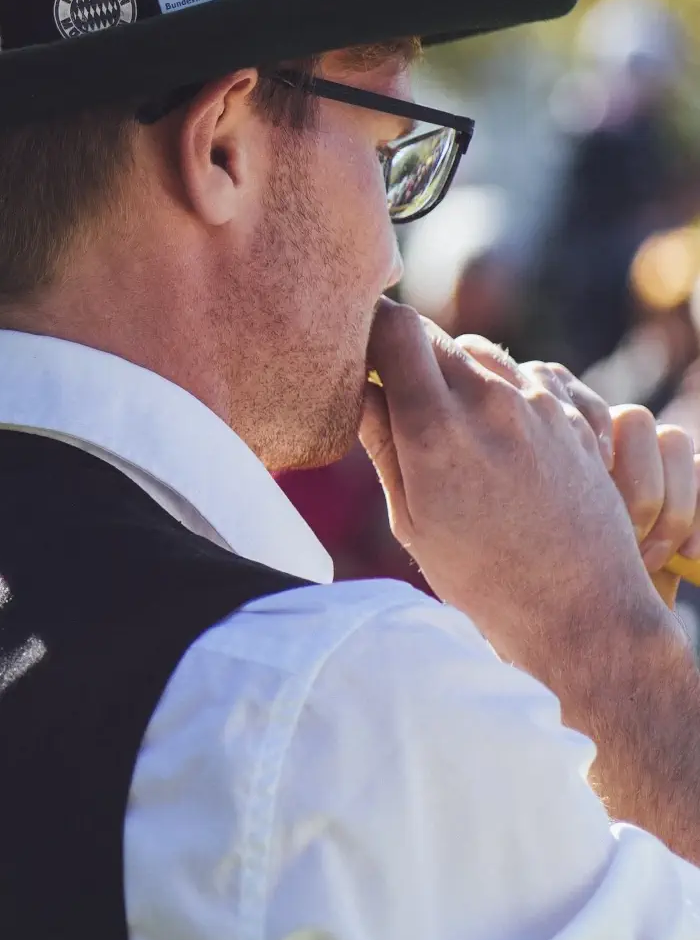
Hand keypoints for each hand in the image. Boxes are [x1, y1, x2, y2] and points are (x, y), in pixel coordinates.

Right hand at [359, 301, 685, 692]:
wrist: (583, 612)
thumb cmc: (485, 580)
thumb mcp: (412, 521)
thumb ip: (382, 443)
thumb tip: (356, 390)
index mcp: (436, 429)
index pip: (395, 327)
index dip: (371, 329)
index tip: (359, 352)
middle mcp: (489, 402)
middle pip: (433, 336)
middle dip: (408, 356)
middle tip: (400, 399)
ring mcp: (538, 404)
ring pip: (480, 351)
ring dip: (458, 371)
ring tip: (455, 424)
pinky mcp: (573, 415)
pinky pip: (526, 375)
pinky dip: (506, 391)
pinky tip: (502, 434)